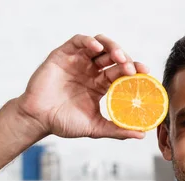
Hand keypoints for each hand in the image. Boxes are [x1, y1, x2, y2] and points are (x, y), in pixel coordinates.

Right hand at [16, 34, 148, 139]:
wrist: (38, 120)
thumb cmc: (64, 123)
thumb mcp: (96, 127)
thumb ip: (118, 130)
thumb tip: (141, 134)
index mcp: (101, 85)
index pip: (122, 73)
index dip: (135, 70)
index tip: (146, 73)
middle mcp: (91, 71)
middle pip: (114, 57)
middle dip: (126, 59)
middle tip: (132, 68)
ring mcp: (78, 62)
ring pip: (100, 45)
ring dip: (112, 48)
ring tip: (120, 57)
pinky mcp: (62, 55)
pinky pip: (78, 41)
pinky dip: (89, 41)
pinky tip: (97, 48)